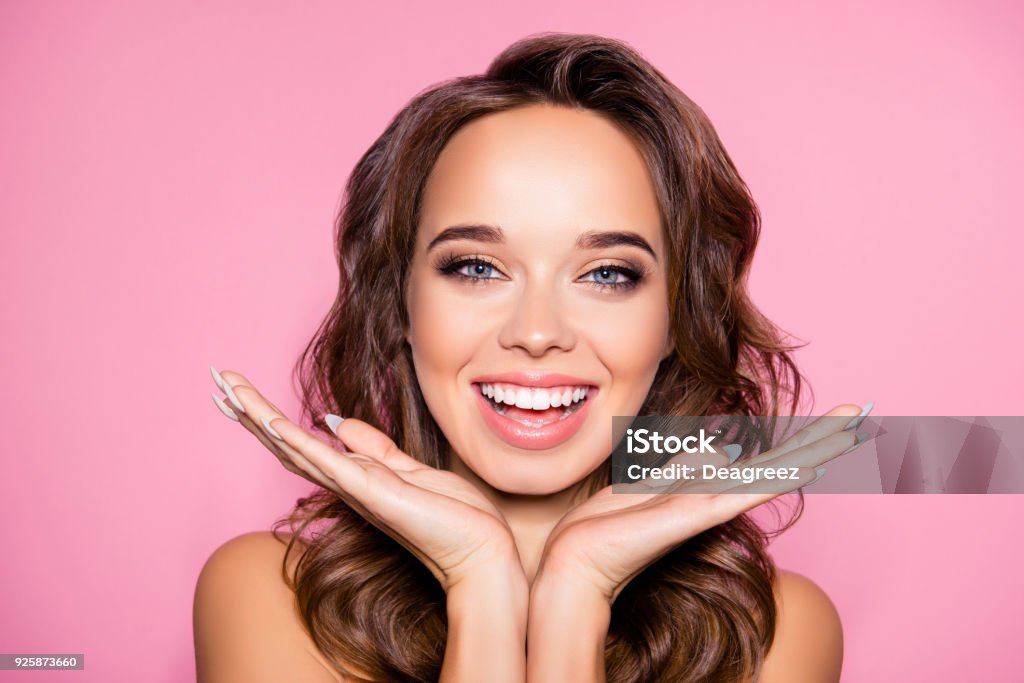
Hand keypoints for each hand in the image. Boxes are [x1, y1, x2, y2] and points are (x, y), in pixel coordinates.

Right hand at [209, 367, 524, 591]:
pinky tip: (272, 423)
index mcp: (354, 477)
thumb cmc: (453, 519)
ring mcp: (356, 490)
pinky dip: (298, 443)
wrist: (481, 554)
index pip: (300, 444)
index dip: (268, 418)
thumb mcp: (409, 470)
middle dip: (249, 412)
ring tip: (227, 390)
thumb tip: (337, 422)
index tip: (240, 391)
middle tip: (217, 380)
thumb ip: (373, 447)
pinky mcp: (373, 493)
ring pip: (296, 449)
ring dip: (260, 419)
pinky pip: (328, 464)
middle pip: (285, 444)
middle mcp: (346, 485)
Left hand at [534, 404, 869, 603]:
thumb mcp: (652, 481)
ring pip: (771, 470)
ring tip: (851, 424)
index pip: (764, 457)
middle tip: (860, 413)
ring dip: (811, 446)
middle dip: (819, 438)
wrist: (579, 562)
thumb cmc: (609, 525)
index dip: (799, 439)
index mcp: (707, 486)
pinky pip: (744, 489)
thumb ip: (686, 464)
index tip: (832, 420)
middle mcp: (716, 497)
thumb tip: (718, 446)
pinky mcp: (695, 514)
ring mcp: (710, 506)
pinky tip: (808, 461)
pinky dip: (777, 473)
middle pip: (779, 461)